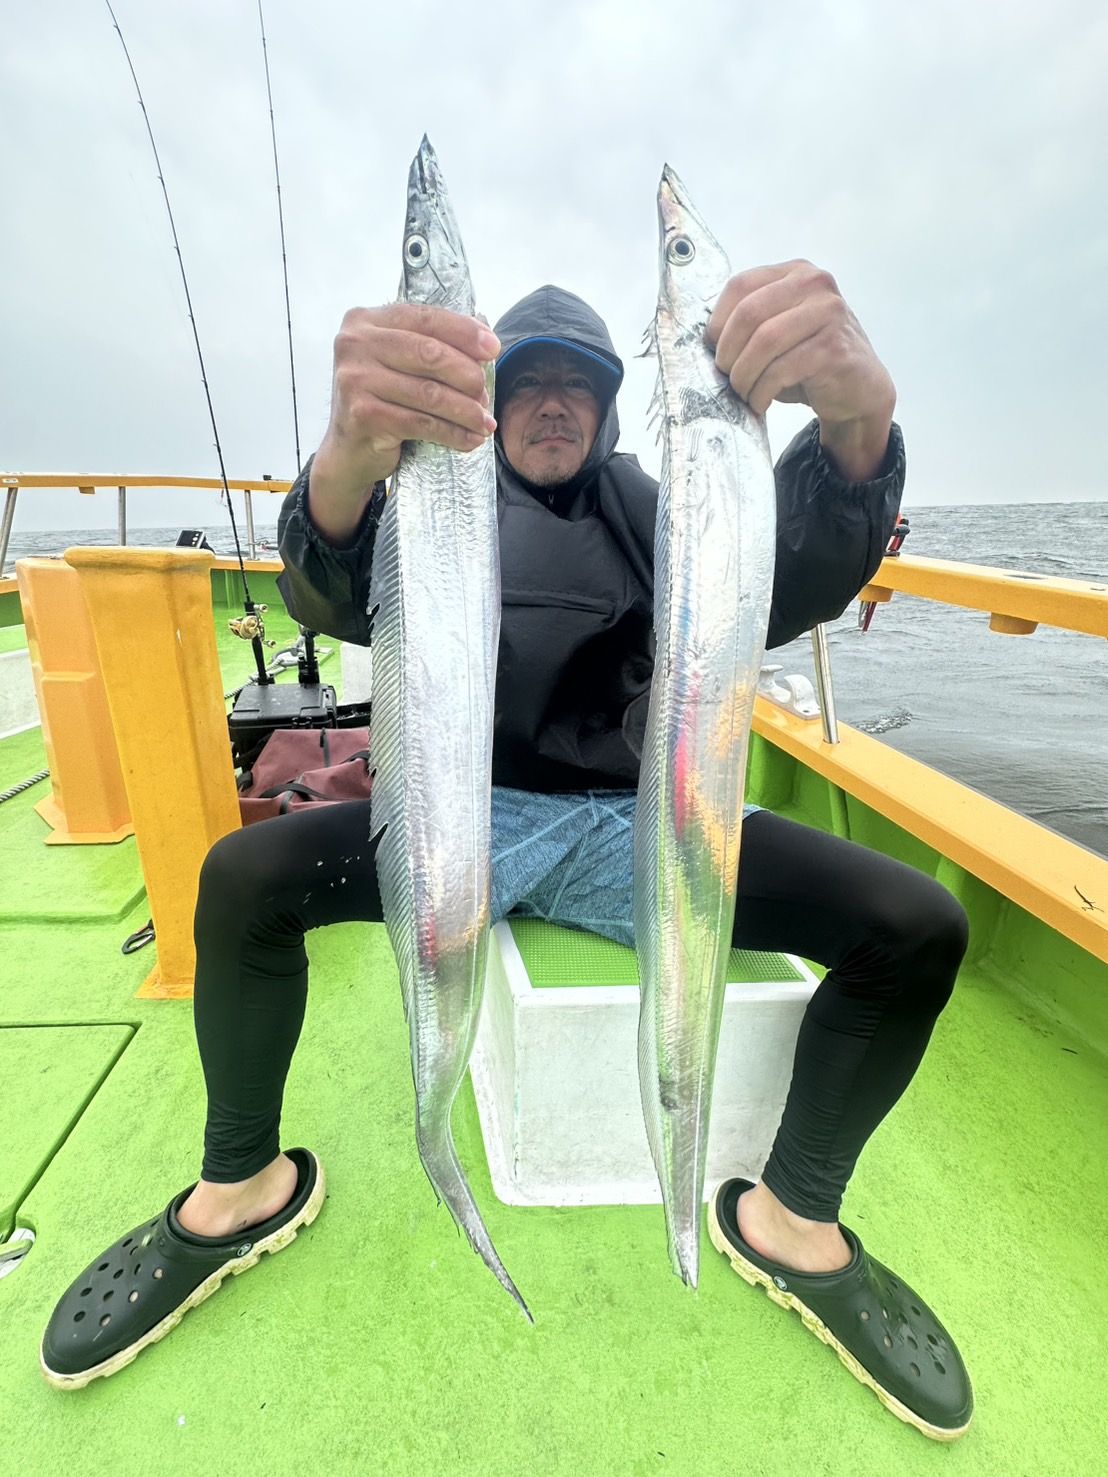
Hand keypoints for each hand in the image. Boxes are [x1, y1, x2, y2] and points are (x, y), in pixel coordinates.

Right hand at [308, 304, 499, 543]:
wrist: (348, 452)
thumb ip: (430, 345)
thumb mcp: (398, 364)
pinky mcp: (363, 415)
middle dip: (467, 375)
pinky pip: (422, 423)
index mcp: (364, 321)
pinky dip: (452, 433)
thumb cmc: (381, 401)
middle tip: (486, 395)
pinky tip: (470, 439)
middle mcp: (354, 345)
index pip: (424, 318)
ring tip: (485, 422)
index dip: (463, 331)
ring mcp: (354, 380)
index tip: (493, 348)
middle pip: (429, 353)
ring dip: (466, 410)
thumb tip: (486, 339)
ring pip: (429, 392)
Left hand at [706, 261, 895, 481]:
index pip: (740, 285)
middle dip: (728, 352)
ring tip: (744, 393)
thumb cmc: (810, 362)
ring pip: (763, 342)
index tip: (713, 350)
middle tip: (726, 377)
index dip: (717, 322)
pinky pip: (781, 370)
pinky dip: (762, 392)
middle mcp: (815, 285)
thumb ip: (751, 324)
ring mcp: (828, 313)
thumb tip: (705, 341)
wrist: (858, 389)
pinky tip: (761, 402)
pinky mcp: (833, 348)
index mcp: (795, 273)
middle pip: (748, 314)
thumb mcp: (779, 332)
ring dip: (743, 376)